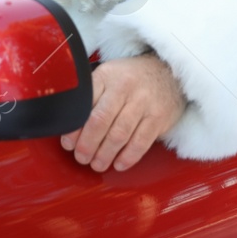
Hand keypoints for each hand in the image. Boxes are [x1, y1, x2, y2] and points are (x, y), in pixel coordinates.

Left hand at [60, 54, 185, 171]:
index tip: (68, 143)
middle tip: (81, 157)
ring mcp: (143, 102)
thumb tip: (69, 123)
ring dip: (105, 154)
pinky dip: (128, 157)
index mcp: (106, 76)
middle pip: (100, 121)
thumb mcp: (109, 76)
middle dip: (87, 145)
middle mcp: (124, 87)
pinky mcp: (158, 117)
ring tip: (97, 164)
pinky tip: (119, 164)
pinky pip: (140, 142)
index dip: (74, 128)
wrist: (168, 72)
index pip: (85, 104)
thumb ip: (91, 95)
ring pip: (119, 134)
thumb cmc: (131, 79)